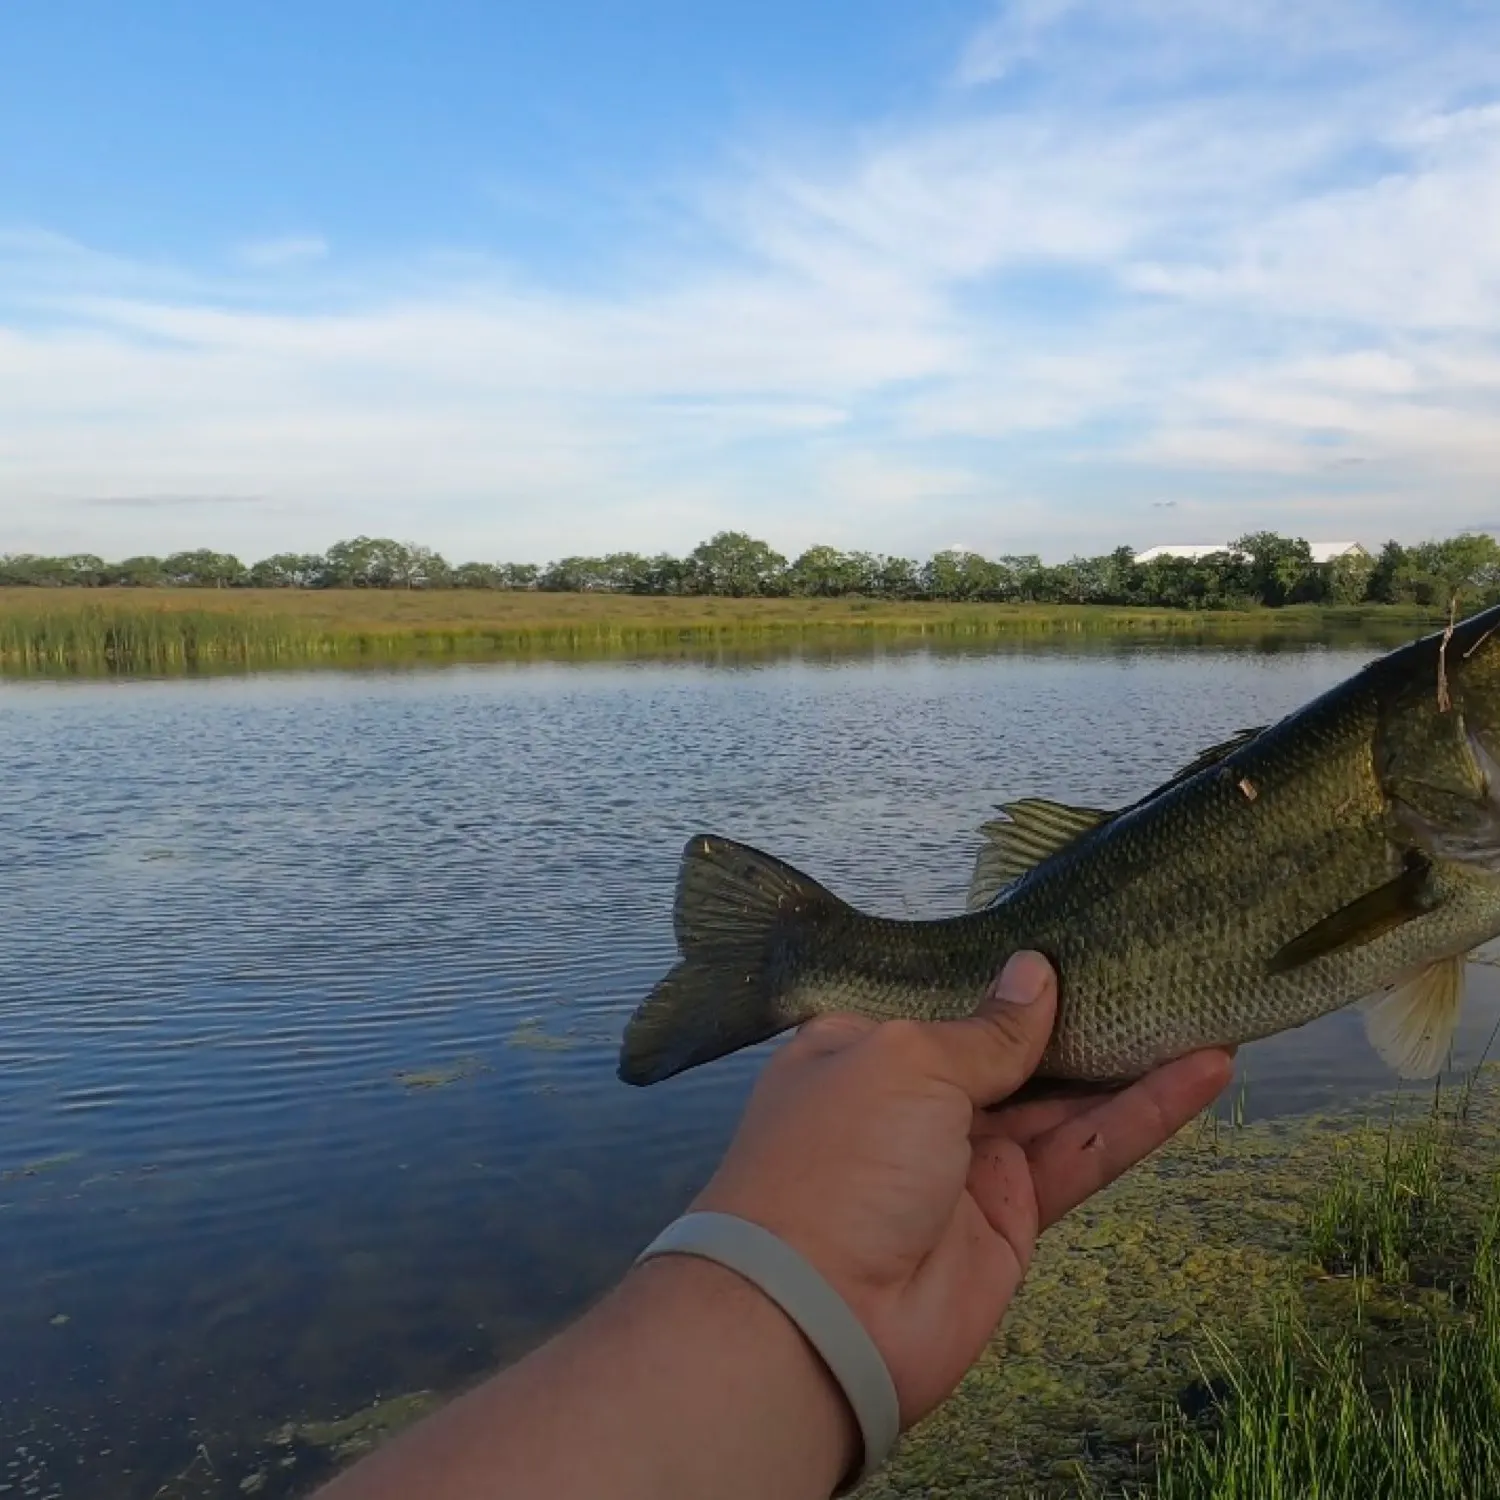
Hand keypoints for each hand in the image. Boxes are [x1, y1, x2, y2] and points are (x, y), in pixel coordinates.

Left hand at [691, 952, 1232, 1426]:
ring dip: (1132, 1058)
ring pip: (1063, 1097)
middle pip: (1011, 1047)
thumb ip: (984, 1028)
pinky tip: (1205, 1072)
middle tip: (1158, 962)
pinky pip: (1087, 1151)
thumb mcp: (905, 1062)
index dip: (1008, 971)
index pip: (946, 997)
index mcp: (864, 1047)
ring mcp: (966, 1159)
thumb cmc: (842, 1158)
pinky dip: (1145, 1114)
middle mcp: (914, 1098)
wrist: (822, 1319)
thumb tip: (1034, 972)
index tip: (1077, 931)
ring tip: (1205, 1004)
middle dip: (1078, 1011)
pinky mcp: (1016, 1214)